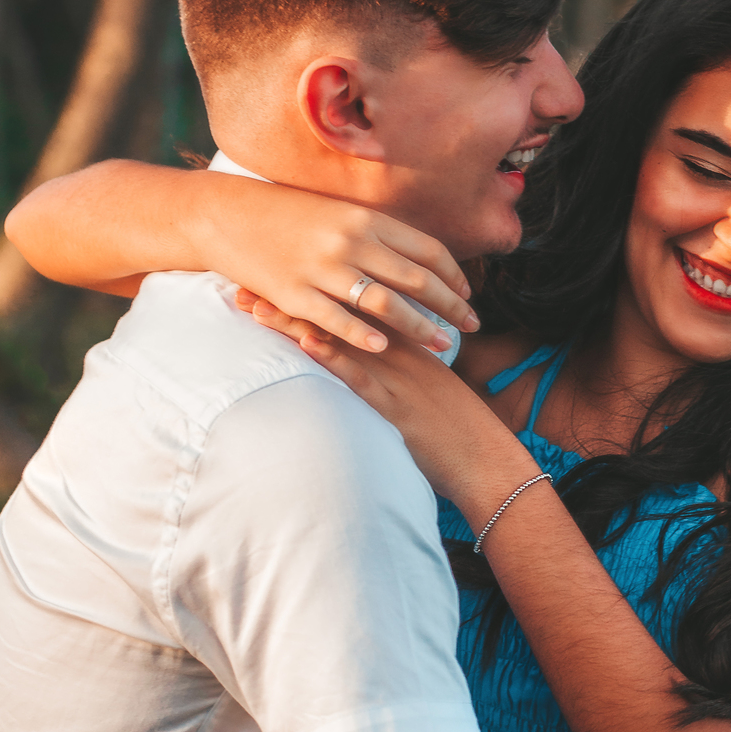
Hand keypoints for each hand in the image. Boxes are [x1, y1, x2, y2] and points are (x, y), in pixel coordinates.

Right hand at [193, 182, 478, 353]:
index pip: (427, 249)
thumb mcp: (337, 211)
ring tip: (443, 346)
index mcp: (365, 218)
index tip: (468, 294)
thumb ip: (375, 232)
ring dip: (419, 327)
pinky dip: (363, 335)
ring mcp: (322, 268)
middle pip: (416, 279)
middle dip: (450, 306)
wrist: (226, 214)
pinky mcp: (294, 293)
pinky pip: (337, 319)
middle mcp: (350, 241)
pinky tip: (385, 348)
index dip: (453, 275)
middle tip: (472, 327)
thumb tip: (415, 255)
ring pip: (385, 303)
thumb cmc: (285, 213)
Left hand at [249, 306, 537, 513]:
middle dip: (292, 298)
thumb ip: (397, 358)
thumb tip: (368, 347)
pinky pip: (361, 378)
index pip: (351, 302)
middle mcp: (396, 349)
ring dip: (297, 323)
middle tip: (247, 282)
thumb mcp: (423, 380)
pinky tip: (307, 344)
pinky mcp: (394, 407)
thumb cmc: (452, 424)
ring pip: (340, 339)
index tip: (273, 274)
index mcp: (404, 338)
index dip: (313, 287)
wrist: (483, 457)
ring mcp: (395, 376)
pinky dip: (334, 360)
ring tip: (256, 308)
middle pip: (337, 312)